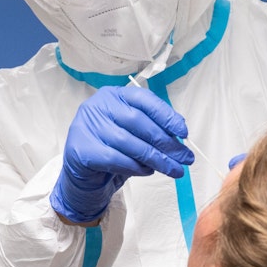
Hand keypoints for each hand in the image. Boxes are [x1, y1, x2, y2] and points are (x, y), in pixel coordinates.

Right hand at [51, 86, 193, 222]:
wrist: (82, 171)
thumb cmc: (111, 147)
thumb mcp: (132, 132)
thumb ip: (151, 128)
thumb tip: (180, 138)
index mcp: (113, 95)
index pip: (143, 99)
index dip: (166, 115)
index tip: (183, 132)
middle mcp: (98, 106)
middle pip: (138, 122)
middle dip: (165, 142)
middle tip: (185, 157)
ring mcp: (87, 126)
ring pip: (129, 143)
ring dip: (156, 158)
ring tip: (173, 169)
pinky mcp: (82, 149)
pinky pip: (116, 159)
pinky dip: (136, 167)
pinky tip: (148, 171)